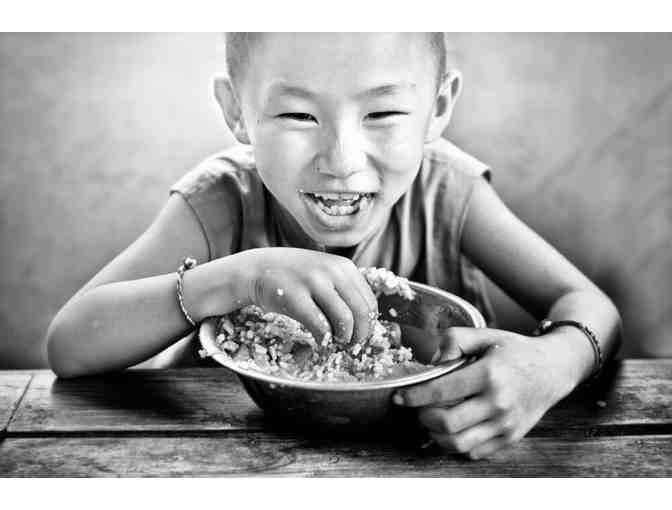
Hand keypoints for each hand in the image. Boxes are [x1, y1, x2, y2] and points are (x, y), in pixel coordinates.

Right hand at [242, 248, 377, 343]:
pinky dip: (324, 339)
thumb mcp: (324, 272)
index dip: (368, 324)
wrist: (257, 269)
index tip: (360, 336)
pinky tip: (320, 341)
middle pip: (361, 312)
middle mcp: (332, 271)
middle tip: (351, 345)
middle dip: (360, 334)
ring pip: (344, 319)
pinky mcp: (295, 297)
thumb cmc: (294, 276)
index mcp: (344, 267)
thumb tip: (364, 322)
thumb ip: (344, 289)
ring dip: (343, 337)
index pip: (369, 301)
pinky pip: (320, 325)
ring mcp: (313, 282)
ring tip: (336, 342)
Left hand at [393, 327, 576, 458]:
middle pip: (446, 423)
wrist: (554, 368)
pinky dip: (456, 444)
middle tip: (417, 408)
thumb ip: (455, 339)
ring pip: (458, 444)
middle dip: (423, 417)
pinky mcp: (511, 437)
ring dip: (436, 435)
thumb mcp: (486, 335)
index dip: (414, 397)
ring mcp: (506, 424)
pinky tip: (451, 428)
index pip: (441, 391)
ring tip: (431, 420)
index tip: (399, 397)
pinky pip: (474, 452)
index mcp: (488, 374)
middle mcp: (498, 403)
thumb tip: (431, 359)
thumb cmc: (515, 351)